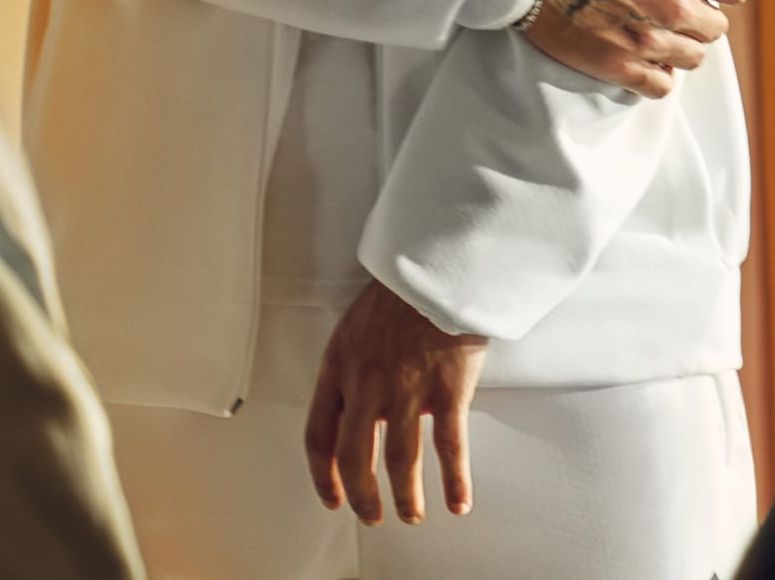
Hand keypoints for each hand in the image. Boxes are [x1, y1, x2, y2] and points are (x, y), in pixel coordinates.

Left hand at [304, 278, 488, 525]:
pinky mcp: (447, 389)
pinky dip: (454, 483)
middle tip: (372, 514)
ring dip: (406, 498)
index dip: (322, 475)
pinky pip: (449, 449)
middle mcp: (366, 383)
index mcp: (338, 365)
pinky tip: (457, 501)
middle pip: (355, 459)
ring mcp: (407, 388)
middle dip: (362, 497)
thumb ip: (352, 369)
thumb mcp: (355, 325)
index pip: (317, 435)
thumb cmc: (399, 289)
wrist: (436, 260)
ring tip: (411, 513)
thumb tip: (359, 410)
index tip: (333, 497)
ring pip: (400, 463)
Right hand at [522, 0, 747, 97]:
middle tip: (672, 1)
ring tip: (657, 27)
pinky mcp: (619, 67)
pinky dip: (657, 73)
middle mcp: (673, 8)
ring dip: (681, 43)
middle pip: (716, 28)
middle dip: (701, 13)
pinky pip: (661, 86)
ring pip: (693, 58)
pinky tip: (642, 53)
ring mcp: (647, 42)